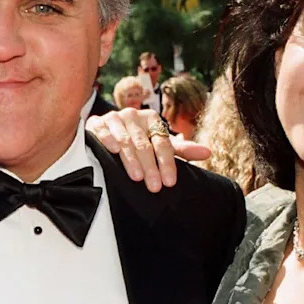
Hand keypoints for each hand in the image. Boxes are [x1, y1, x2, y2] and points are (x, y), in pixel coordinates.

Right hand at [86, 109, 209, 191]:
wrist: (108, 133)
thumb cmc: (139, 142)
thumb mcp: (160, 146)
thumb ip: (182, 150)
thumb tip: (208, 153)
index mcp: (152, 120)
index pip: (162, 142)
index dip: (167, 163)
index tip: (169, 182)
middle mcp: (134, 116)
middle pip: (144, 144)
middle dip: (150, 167)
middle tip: (154, 187)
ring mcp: (114, 118)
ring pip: (126, 140)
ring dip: (131, 159)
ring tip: (136, 177)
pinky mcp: (96, 123)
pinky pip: (103, 131)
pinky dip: (108, 140)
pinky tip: (113, 151)